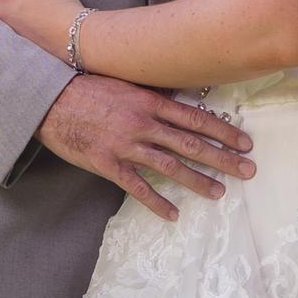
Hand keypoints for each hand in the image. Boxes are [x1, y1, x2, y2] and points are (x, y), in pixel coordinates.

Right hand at [35, 74, 256, 221]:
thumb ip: (151, 95)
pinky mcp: (107, 164)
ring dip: (198, 181)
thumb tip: (179, 99)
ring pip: (170, 166)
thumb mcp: (124, 83)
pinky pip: (137, 187)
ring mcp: (126, 145)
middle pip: (191, 143)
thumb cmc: (87, 88)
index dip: (223, 131)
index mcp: (149, 101)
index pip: (195, 117)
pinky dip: (157, 202)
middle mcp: (143, 123)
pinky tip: (173, 215)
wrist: (50, 99)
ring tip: (220, 193)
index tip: (245, 142)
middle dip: (223, 158)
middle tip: (248, 170)